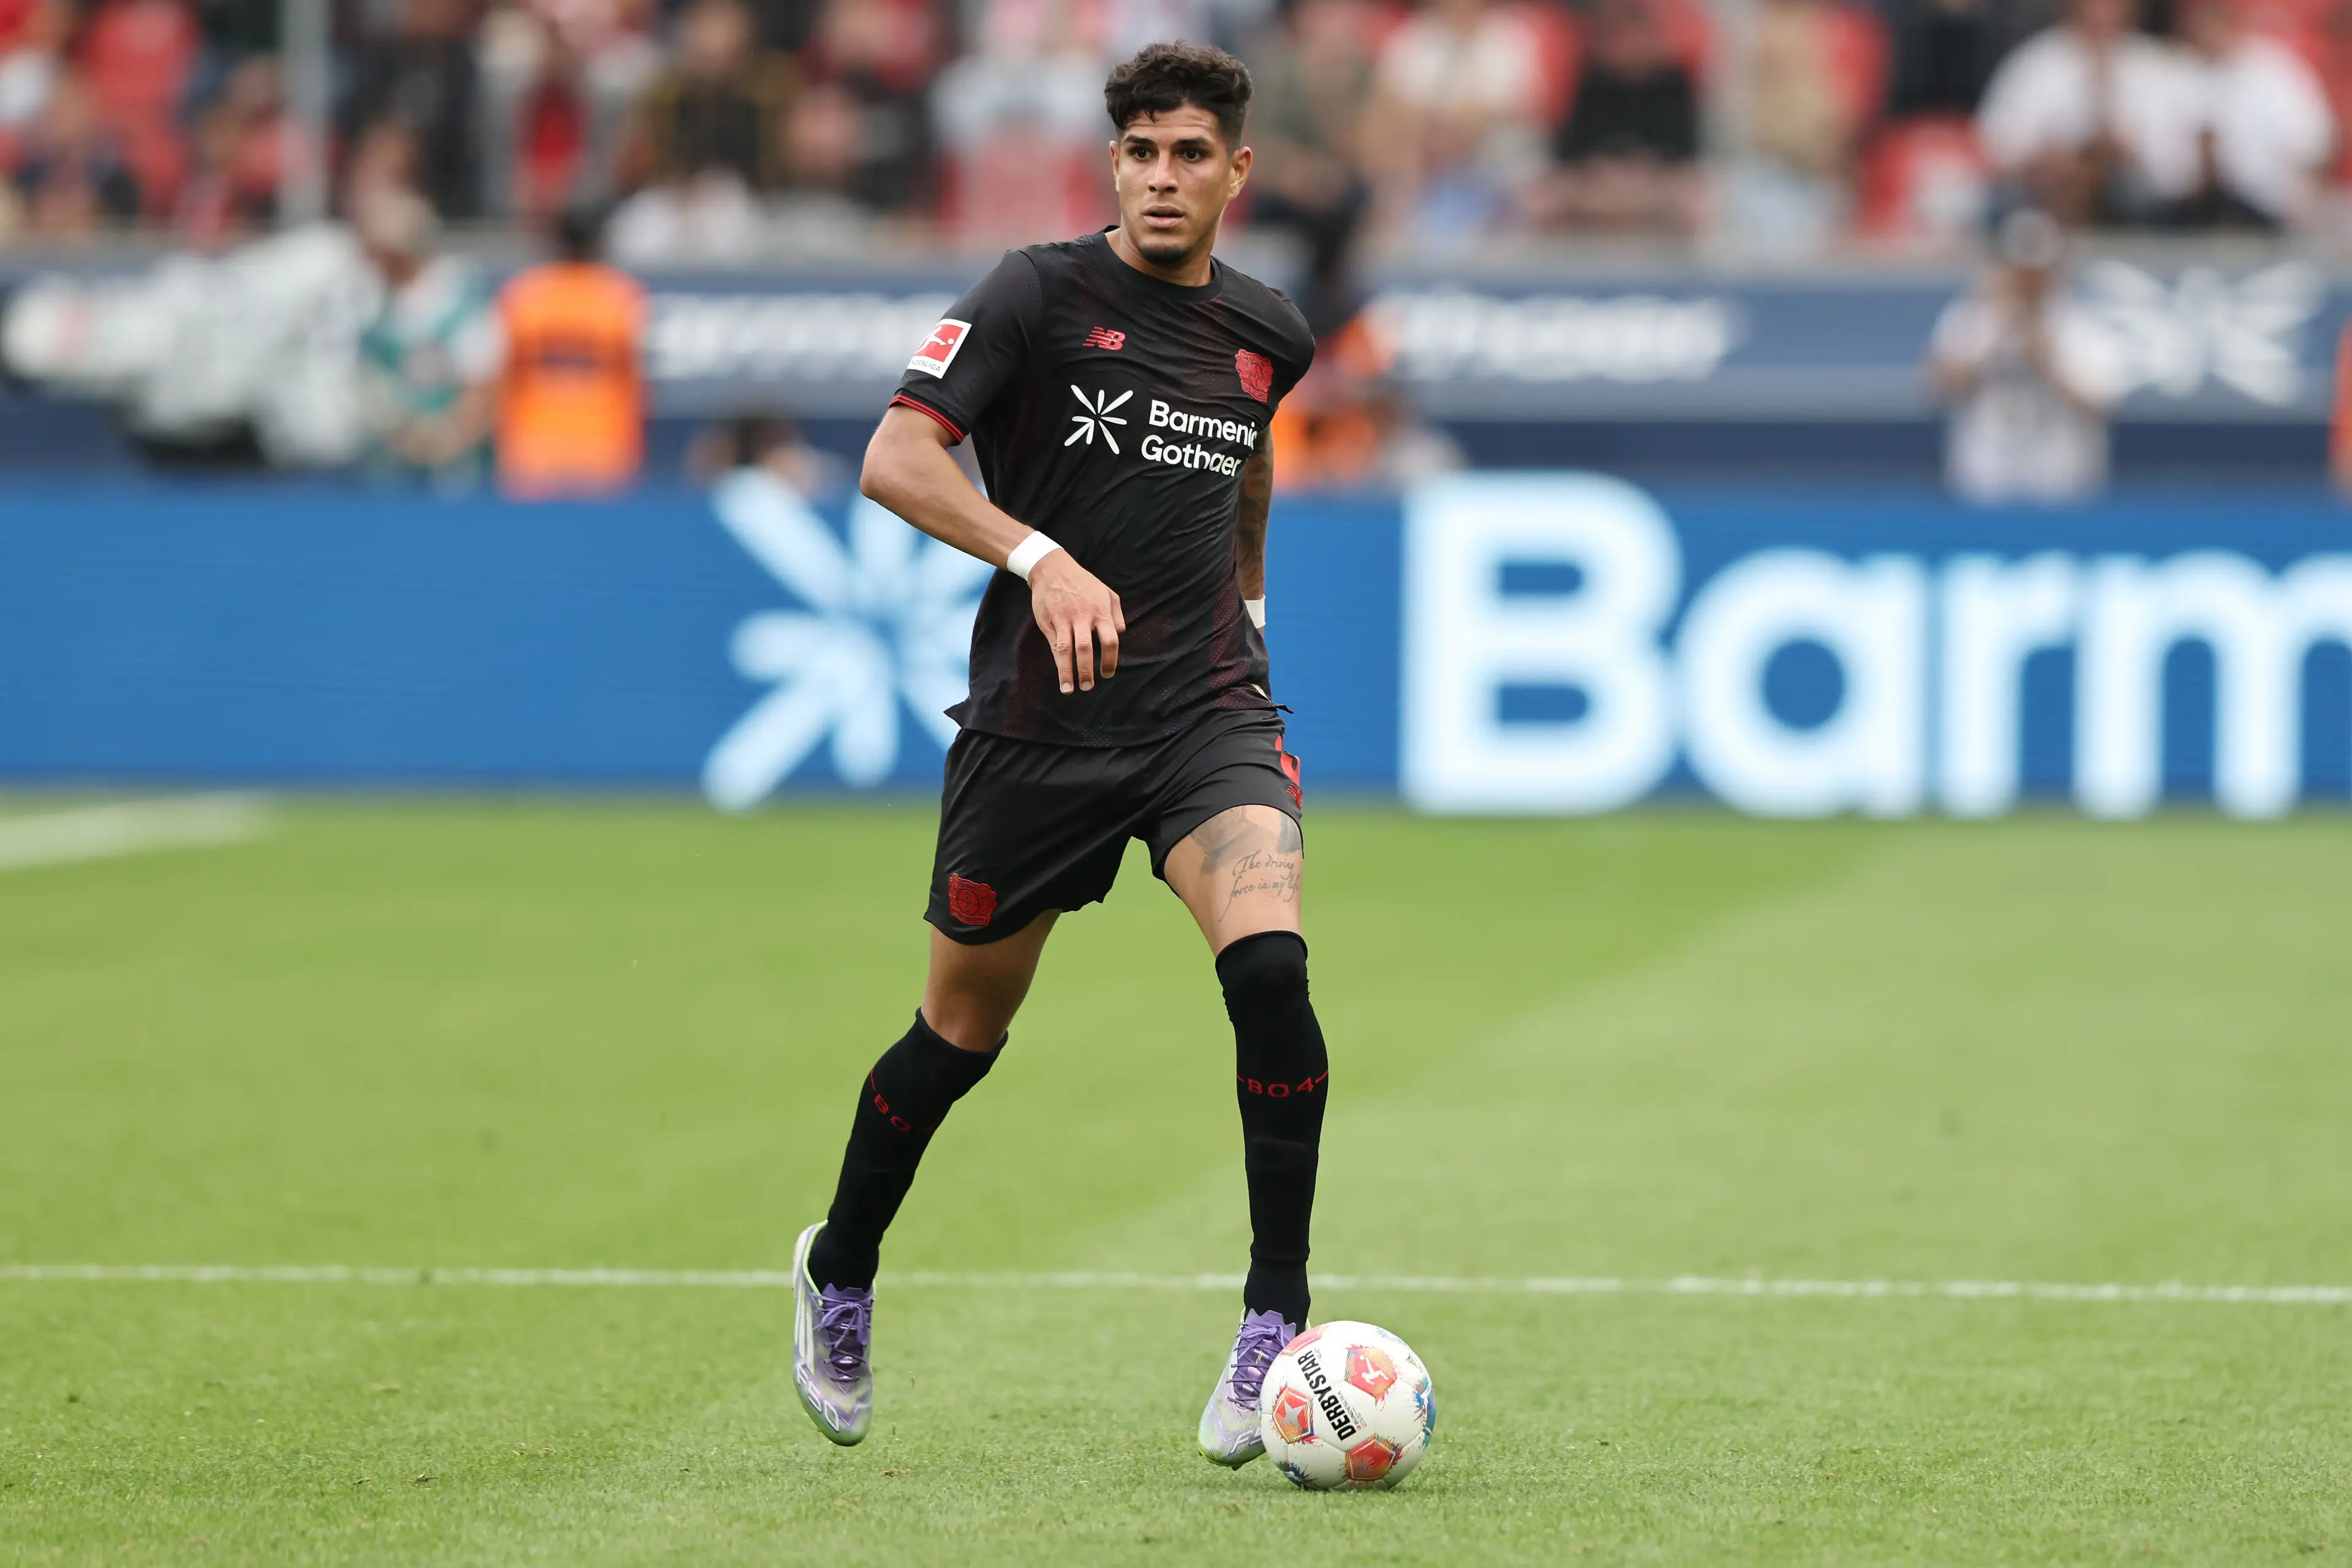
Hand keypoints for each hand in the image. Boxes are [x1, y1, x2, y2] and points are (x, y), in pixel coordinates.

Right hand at [1026, 549, 1123, 692]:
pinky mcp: (1049, 622)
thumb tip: (1121, 634)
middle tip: (1089, 686)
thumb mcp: (1107, 592)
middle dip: (1086, 670)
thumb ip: (1116, 614)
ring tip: (1069, 689)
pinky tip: (1060, 675)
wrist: (1053, 568)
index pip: (1110, 641)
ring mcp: (1064, 619)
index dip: (1110, 660)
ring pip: (1066, 649)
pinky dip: (1057, 662)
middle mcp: (1083, 617)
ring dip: (1067, 672)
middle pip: (1086, 648)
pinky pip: (1053, 645)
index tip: (1107, 674)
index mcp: (1101, 612)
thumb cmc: (1083, 582)